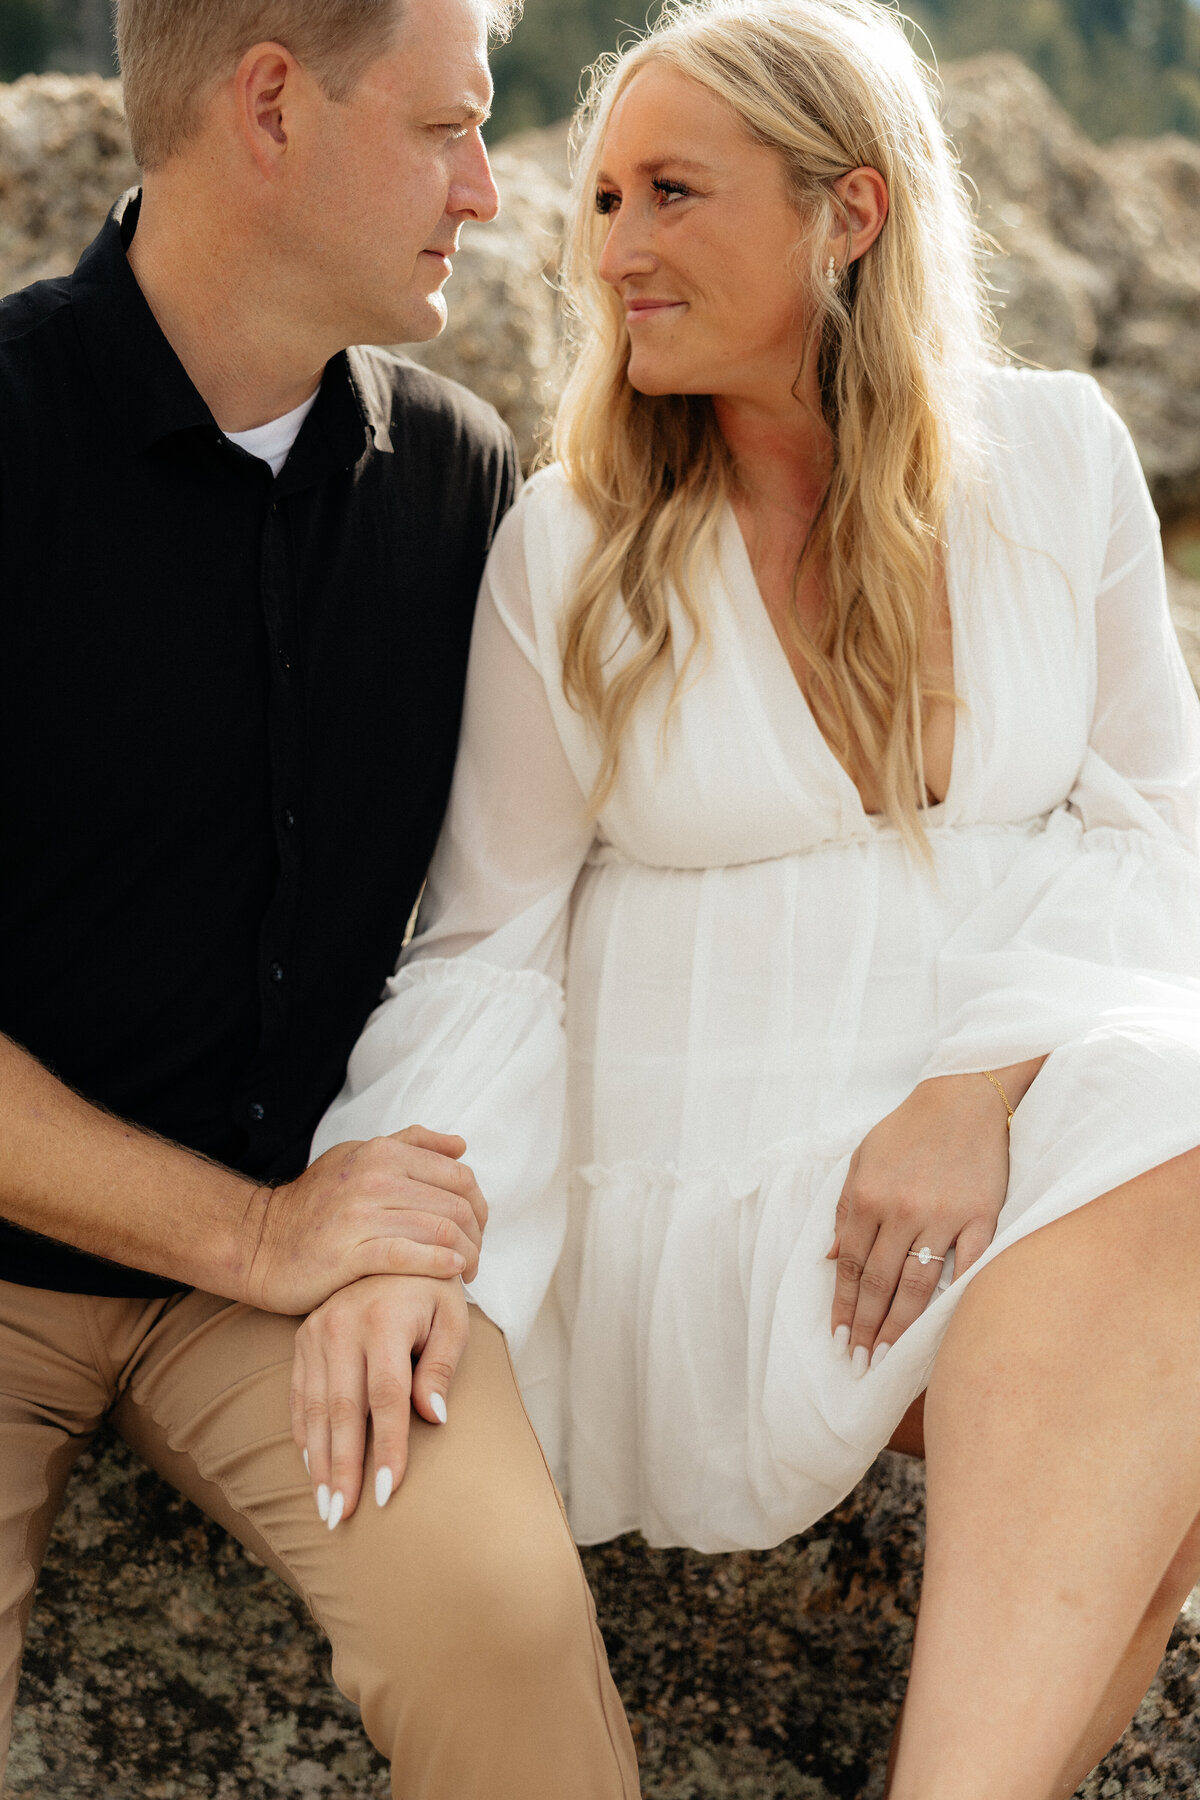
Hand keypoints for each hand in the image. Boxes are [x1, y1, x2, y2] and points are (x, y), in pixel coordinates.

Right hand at [241, 1125, 486, 1313]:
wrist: (260, 1243)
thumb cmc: (315, 1203)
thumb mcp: (358, 1156)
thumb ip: (410, 1144)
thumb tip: (458, 1144)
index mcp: (383, 1152)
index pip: (460, 1177)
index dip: (479, 1206)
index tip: (476, 1230)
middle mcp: (375, 1177)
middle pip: (457, 1206)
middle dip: (477, 1235)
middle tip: (475, 1258)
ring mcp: (361, 1214)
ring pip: (441, 1231)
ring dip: (467, 1255)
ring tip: (467, 1273)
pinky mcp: (349, 1253)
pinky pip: (410, 1256)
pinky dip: (440, 1264)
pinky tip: (452, 1272)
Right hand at [291, 1272, 468, 1527]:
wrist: (392, 1245)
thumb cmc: (432, 1290)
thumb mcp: (452, 1319)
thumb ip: (440, 1367)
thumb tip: (434, 1417)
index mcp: (383, 1319)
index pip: (385, 1397)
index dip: (386, 1447)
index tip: (388, 1493)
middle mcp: (341, 1325)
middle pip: (342, 1411)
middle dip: (343, 1469)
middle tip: (343, 1516)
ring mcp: (316, 1332)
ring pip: (315, 1409)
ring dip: (319, 1462)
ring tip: (327, 1507)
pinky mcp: (302, 1339)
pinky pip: (299, 1396)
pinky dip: (304, 1435)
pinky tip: (312, 1469)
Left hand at [827, 1070, 1029, 1373]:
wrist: (964, 1097)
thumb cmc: (908, 1130)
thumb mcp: (862, 1160)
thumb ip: (846, 1211)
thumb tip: (829, 1258)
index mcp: (866, 1196)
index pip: (848, 1266)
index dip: (841, 1306)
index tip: (837, 1338)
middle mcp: (900, 1210)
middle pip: (877, 1283)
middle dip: (864, 1328)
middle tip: (858, 1363)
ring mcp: (942, 1216)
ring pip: (916, 1287)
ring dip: (898, 1327)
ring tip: (887, 1357)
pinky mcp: (981, 1218)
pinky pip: (966, 1269)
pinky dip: (952, 1301)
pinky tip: (939, 1329)